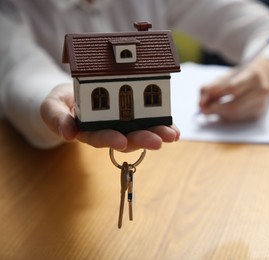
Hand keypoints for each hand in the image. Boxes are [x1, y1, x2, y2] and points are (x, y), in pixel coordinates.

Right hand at [40, 83, 179, 151]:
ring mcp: (123, 124)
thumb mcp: (52, 106)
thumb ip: (56, 118)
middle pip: (127, 138)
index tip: (120, 141)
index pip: (99, 137)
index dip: (109, 139)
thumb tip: (67, 134)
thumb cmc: (62, 102)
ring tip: (172, 135)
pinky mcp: (135, 116)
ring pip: (142, 131)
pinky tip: (175, 129)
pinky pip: (150, 121)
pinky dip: (163, 125)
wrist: (74, 94)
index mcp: (89, 131)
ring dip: (158, 134)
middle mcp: (109, 131)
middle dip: (143, 140)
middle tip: (158, 142)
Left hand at [199, 58, 268, 121]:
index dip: (215, 96)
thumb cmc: (242, 76)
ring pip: (234, 115)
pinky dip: (226, 116)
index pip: (232, 88)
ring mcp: (262, 104)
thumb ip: (212, 86)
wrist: (265, 78)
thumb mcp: (228, 75)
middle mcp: (261, 91)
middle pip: (234, 106)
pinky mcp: (259, 114)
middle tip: (202, 110)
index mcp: (253, 76)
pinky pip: (237, 119)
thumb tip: (201, 104)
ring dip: (218, 114)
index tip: (202, 101)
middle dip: (214, 110)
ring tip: (211, 109)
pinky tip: (222, 111)